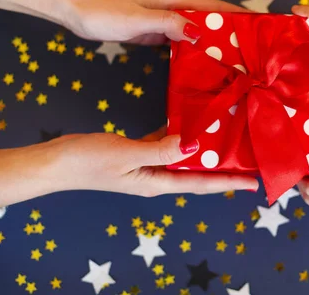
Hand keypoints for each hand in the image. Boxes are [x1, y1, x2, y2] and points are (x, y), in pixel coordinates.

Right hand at [0, 127, 258, 207]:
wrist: (56, 162)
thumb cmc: (88, 161)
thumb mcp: (127, 154)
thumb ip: (161, 150)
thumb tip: (193, 146)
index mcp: (156, 182)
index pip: (199, 183)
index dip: (226, 183)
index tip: (252, 181)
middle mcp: (156, 177)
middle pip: (196, 174)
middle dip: (222, 168)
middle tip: (248, 158)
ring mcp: (146, 165)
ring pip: (183, 158)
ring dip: (204, 151)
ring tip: (228, 139)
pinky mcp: (137, 153)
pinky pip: (166, 145)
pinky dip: (180, 137)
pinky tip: (192, 124)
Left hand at [64, 0, 247, 44]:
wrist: (77, 11)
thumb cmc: (106, 13)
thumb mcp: (139, 18)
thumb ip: (169, 23)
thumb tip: (200, 32)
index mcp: (173, 0)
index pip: (212, 7)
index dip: (236, 14)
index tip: (259, 23)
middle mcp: (172, 9)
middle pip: (208, 19)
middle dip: (231, 30)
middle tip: (253, 50)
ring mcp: (163, 21)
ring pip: (196, 31)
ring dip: (214, 41)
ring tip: (234, 59)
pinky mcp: (154, 33)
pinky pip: (181, 42)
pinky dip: (194, 50)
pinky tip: (202, 63)